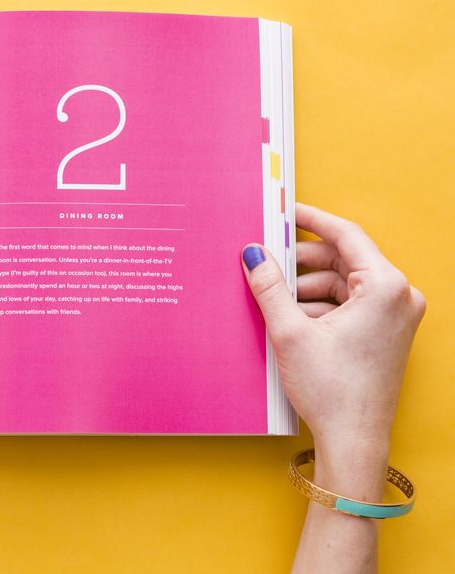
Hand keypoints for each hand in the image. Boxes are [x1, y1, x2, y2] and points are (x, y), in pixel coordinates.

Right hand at [242, 203, 424, 458]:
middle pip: (344, 260)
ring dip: (308, 286)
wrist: (353, 440)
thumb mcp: (290, 331)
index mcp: (386, 287)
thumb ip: (269, 286)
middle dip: (302, 261)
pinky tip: (290, 317)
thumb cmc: (332, 390)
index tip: (285, 211)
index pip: (346, 235)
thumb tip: (252, 253)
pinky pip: (351, 304)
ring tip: (273, 295)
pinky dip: (321, 306)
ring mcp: (396, 316)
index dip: (311, 220)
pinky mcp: (386, 333)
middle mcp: (399, 297)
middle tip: (267, 259)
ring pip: (344, 283)